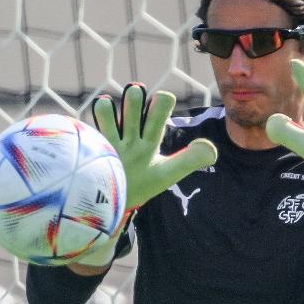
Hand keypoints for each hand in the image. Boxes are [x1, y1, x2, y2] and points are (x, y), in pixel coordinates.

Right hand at [74, 84, 217, 267]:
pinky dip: (99, 113)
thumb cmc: (139, 187)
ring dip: (114, 107)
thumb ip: (189, 160)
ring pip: (111, 104)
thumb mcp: (166, 174)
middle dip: (135, 97)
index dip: (160, 103)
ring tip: (114, 118)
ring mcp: (109, 136)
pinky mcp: (92, 142)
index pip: (160, 103)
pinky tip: (98, 131)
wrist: (109, 206)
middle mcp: (130, 131)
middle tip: (134, 116)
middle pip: (134, 97)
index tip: (155, 118)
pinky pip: (95, 115)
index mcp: (150, 136)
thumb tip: (212, 149)